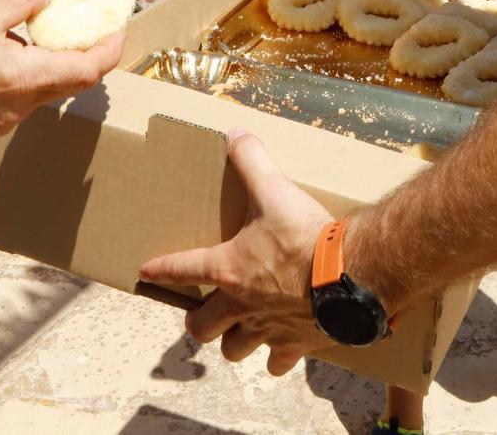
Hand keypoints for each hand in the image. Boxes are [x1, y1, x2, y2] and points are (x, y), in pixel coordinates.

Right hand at [0, 0, 122, 135]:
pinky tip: (14, 53)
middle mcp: (26, 103)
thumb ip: (21, 1)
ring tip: (50, 31)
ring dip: (57, 61)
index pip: (89, 69)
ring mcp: (11, 117)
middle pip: (73, 80)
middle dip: (88, 53)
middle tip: (93, 24)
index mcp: (28, 76)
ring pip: (50, 88)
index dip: (110, 48)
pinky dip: (33, 73)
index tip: (119, 27)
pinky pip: (27, 97)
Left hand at [139, 131, 333, 375]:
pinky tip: (280, 350)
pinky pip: (276, 364)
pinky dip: (276, 359)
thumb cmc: (307, 236)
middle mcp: (240, 305)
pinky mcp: (293, 345)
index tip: (146, 272)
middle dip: (199, 321)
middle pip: (202, 326)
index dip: (162, 269)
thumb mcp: (275, 189)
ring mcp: (266, 330)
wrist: (350, 276)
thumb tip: (236, 134)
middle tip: (202, 313)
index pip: (181, 268)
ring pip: (234, 349)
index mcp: (228, 268)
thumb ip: (252, 160)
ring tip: (240, 331)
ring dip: (234, 342)